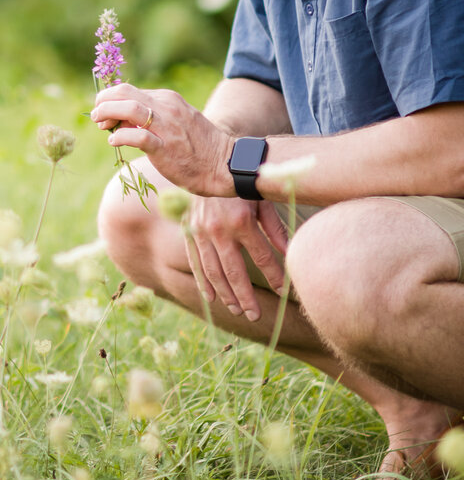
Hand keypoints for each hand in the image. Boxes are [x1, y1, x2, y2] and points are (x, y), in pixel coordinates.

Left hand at [90, 82, 235, 196]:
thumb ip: (151, 116)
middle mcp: (167, 108)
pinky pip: (137, 136)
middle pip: (125, 93)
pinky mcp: (165, 148)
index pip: (130, 90)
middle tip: (96, 116)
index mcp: (168, 99)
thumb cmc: (197, 145)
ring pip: (129, 109)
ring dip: (107, 114)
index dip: (110, 99)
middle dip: (103, 101)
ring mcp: (167, 127)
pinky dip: (120, 136)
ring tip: (101, 124)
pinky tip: (114, 141)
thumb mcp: (176, 121)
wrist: (223, 164)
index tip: (103, 111)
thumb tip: (120, 119)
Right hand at [184, 195, 288, 321]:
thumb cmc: (241, 183)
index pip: (262, 258)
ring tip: (237, 311)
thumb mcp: (262, 200)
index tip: (284, 292)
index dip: (274, 277)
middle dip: (246, 297)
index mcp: (241, 222)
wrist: (207, 164)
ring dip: (226, 295)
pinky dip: (203, 282)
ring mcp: (201, 233)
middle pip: (235, 273)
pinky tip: (212, 299)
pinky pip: (195, 262)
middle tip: (255, 316)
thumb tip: (290, 253)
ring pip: (214, 272)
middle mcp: (219, 230)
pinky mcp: (189, 232)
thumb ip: (275, 228)